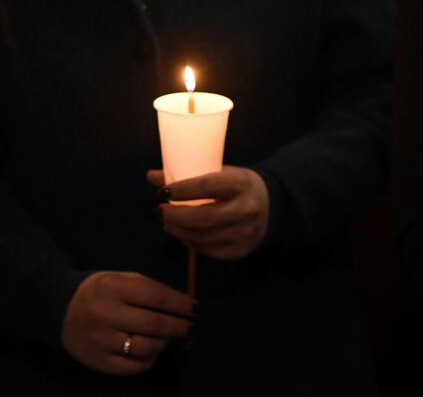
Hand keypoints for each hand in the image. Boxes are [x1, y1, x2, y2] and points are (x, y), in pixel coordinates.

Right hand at [61, 271, 193, 374]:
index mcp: (115, 287)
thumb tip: (180, 304)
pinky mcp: (98, 360)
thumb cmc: (99, 291)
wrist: (59, 308)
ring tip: (169, 339)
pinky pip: (131, 366)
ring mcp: (101, 339)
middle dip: (178, 326)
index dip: (180, 304)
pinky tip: (153, 352)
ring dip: (164, 344)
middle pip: (154, 324)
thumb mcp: (120, 278)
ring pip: (145, 347)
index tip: (195, 308)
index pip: (157, 296)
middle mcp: (107, 313)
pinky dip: (148, 361)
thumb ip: (147, 288)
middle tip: (188, 327)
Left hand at [148, 166, 269, 260]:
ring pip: (201, 237)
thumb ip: (188, 175)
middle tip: (159, 211)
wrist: (271, 204)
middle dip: (174, 216)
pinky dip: (190, 243)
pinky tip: (183, 234)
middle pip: (201, 218)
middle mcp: (245, 209)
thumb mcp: (220, 172)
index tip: (162, 192)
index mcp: (240, 184)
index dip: (181, 190)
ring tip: (166, 222)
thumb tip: (152, 177)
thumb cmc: (238, 185)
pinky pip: (208, 251)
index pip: (206, 187)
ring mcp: (244, 233)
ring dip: (178, 231)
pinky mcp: (241, 251)